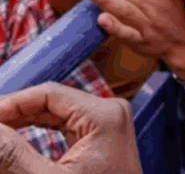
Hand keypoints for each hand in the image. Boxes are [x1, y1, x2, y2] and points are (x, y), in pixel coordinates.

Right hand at [0, 82, 140, 173]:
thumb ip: (10, 155)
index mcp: (104, 115)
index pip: (46, 94)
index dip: (8, 104)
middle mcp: (109, 113)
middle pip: (47, 103)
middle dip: (11, 116)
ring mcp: (106, 126)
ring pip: (51, 115)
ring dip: (19, 125)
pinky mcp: (99, 140)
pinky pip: (61, 128)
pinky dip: (34, 134)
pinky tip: (12, 142)